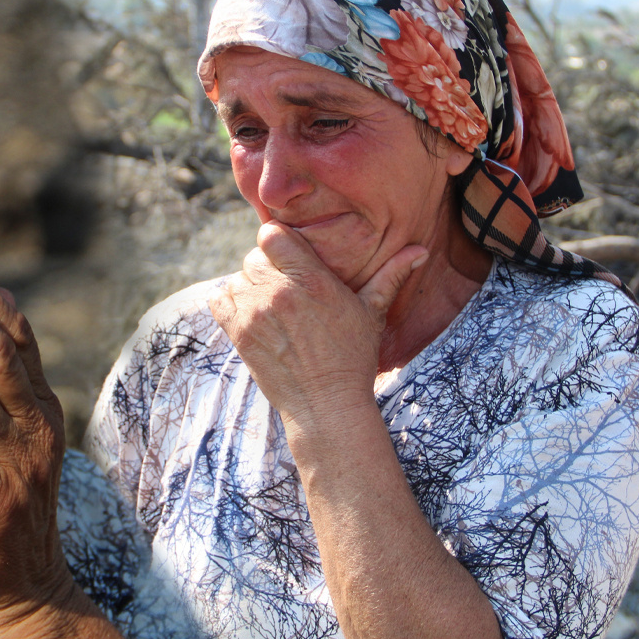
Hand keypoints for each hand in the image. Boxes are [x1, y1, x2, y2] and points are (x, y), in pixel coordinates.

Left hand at [208, 221, 425, 428]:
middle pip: (253, 256)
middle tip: (285, 287)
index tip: (289, 254)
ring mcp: (255, 313)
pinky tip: (251, 313)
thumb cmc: (353, 357)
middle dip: (267, 267)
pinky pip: (219, 300)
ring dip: (250, 287)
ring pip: (237, 278)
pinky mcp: (239, 334)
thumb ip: (390, 276)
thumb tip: (419, 250)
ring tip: (272, 306)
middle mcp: (279, 292)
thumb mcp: (373, 313)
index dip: (277, 241)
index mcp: (311, 279)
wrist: (326, 404)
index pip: (271, 234)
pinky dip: (230, 303)